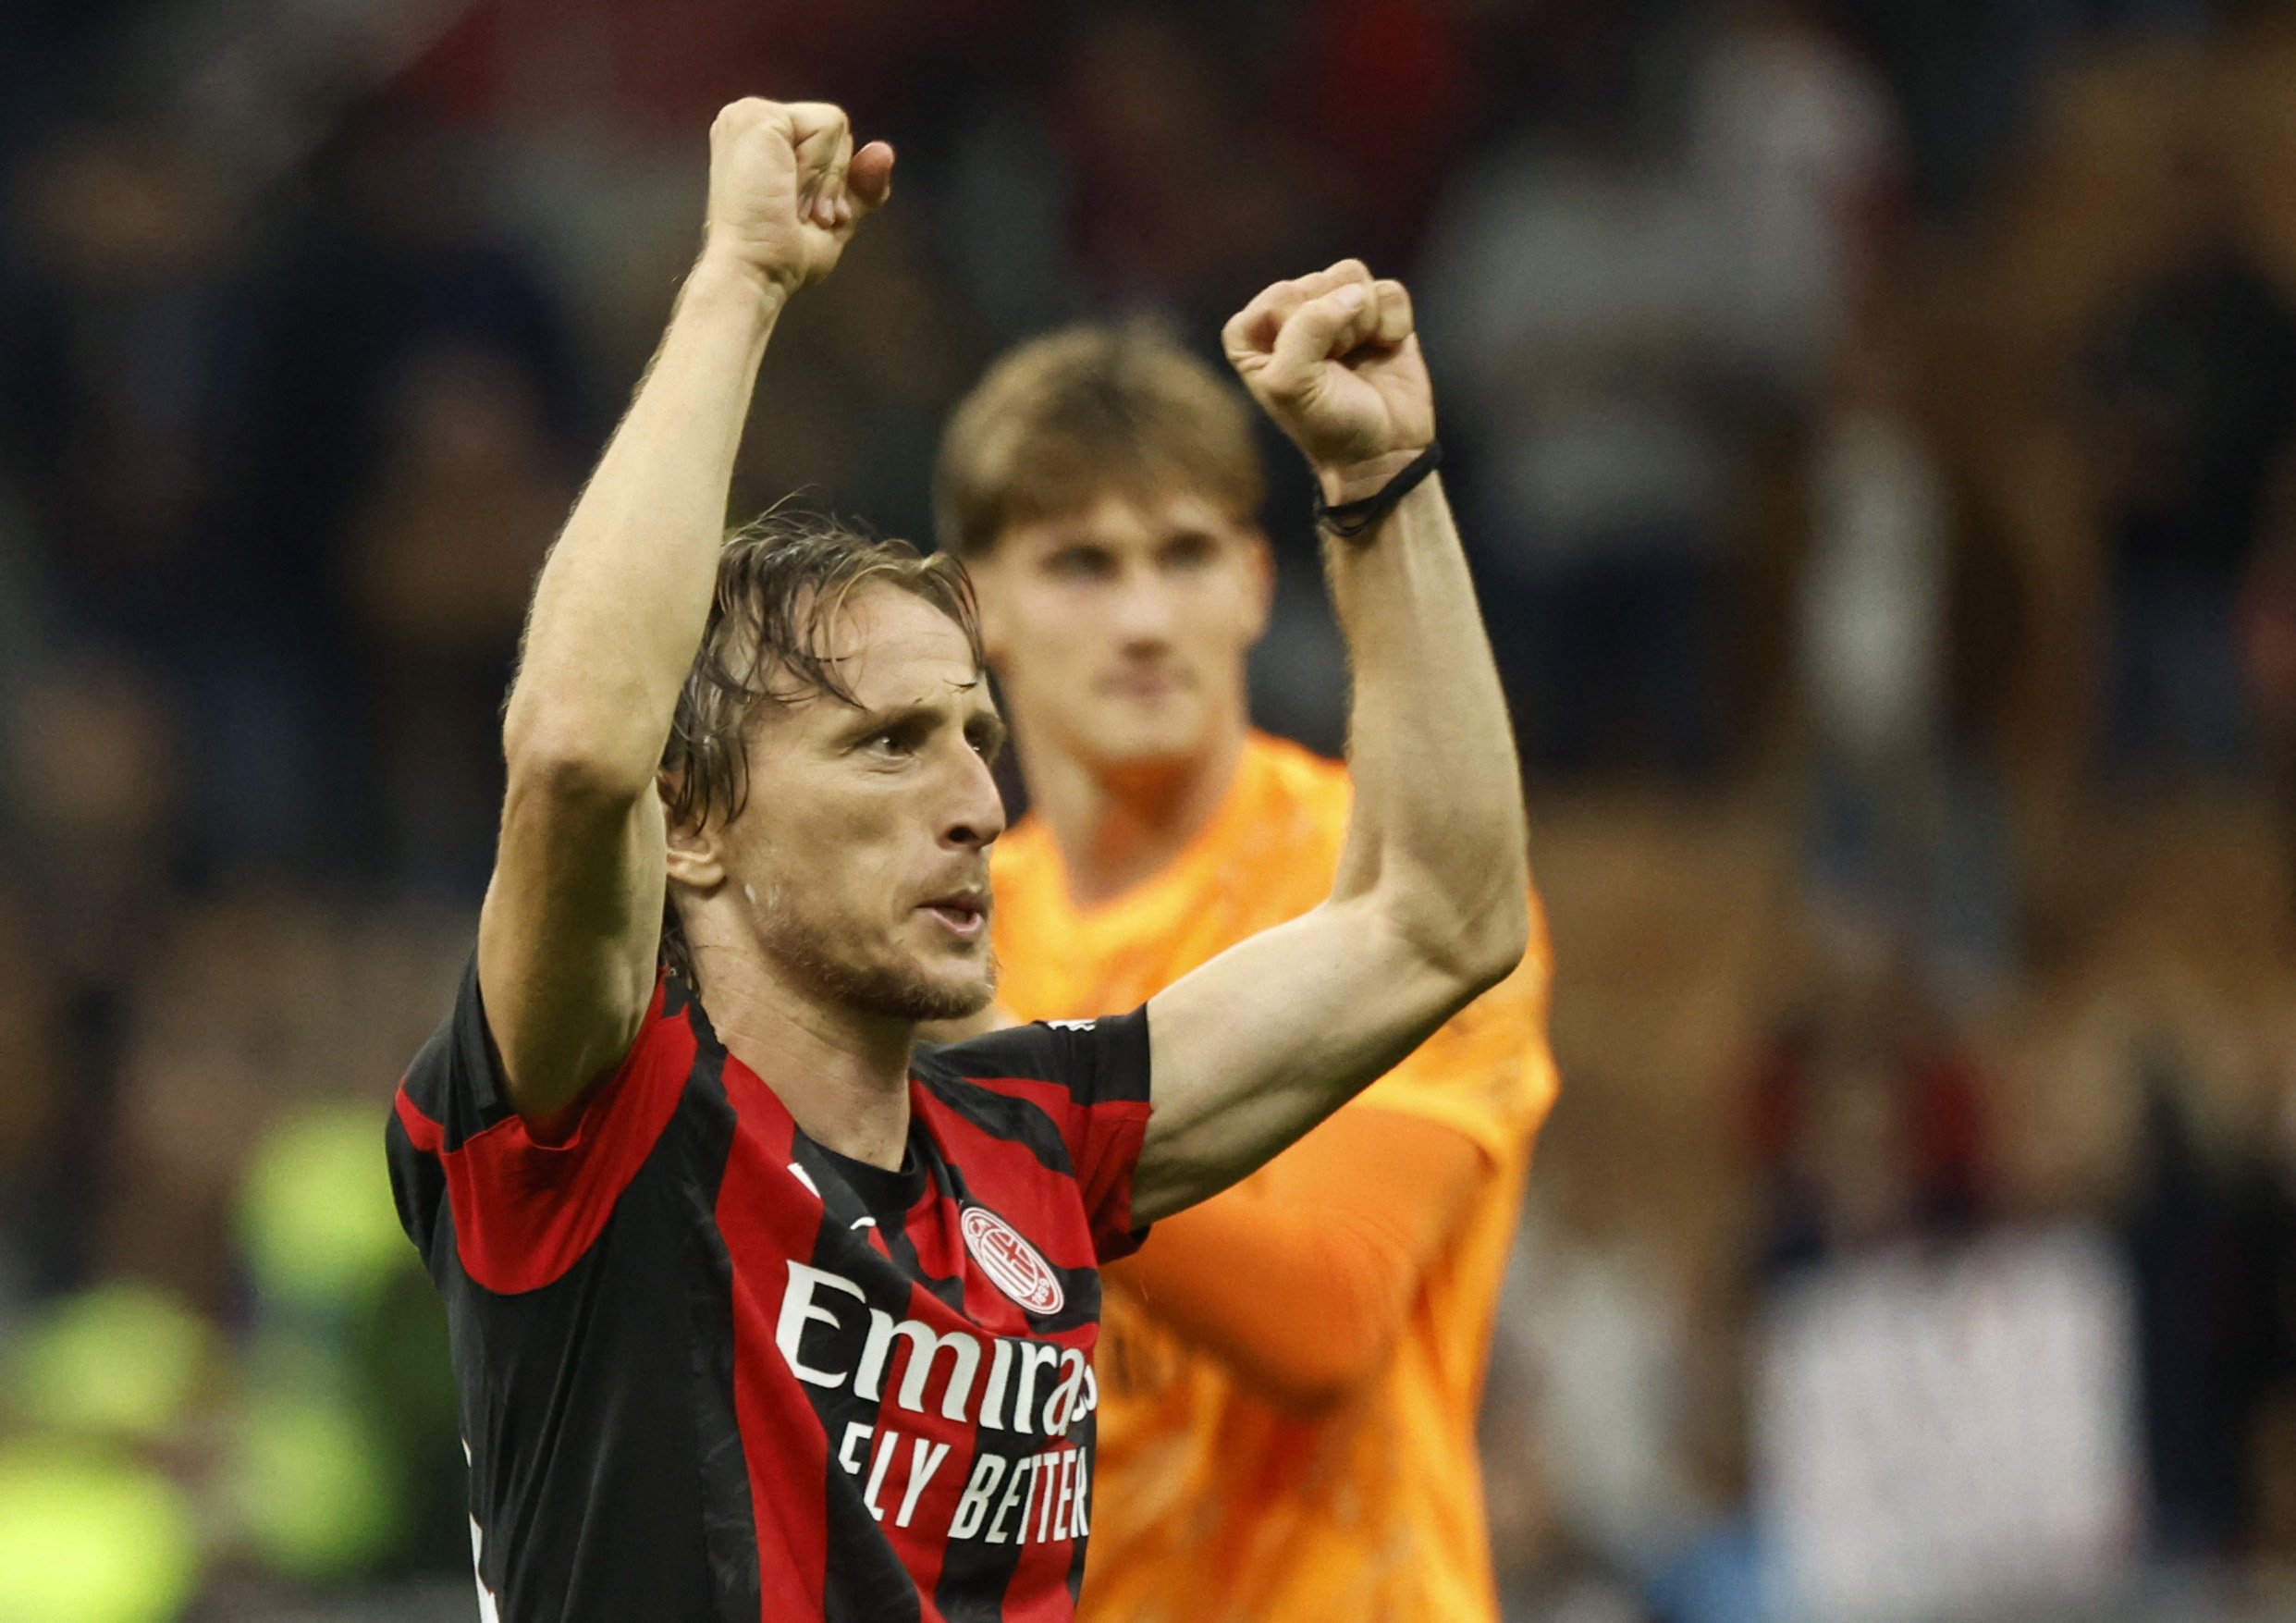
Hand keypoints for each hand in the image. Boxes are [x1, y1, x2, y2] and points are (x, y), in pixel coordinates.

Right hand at [701, 98, 893, 298]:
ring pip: (834, 125)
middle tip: (797, 213)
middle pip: (835, 129)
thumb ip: (859, 186)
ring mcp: (749, 114)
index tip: (804, 217)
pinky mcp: (758, 116)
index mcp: (758, 139)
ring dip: (825, 179)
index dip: (831, 181)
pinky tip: (788, 191)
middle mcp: (748, 119)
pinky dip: (820, 169)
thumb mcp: (832, 219)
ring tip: (791, 206)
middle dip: (830, 180)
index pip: (827, 138)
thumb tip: (885, 152)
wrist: (754, 272)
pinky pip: (829, 126)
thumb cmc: (781, 257)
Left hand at [1222, 260, 1434, 502]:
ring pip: (1352, 278)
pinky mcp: (1379, 313)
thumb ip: (1307, 328)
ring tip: (1357, 356)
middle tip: (1336, 368)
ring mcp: (1336, 311)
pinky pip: (1389, 291)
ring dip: (1363, 322)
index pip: (1279, 295)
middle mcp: (1291, 314)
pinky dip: (1393, 323)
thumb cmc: (1327, 425)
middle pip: (1318, 282)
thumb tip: (1353, 293)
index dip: (1301, 331)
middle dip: (1334, 327)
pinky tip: (1384, 349)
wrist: (1382, 453)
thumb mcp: (1292, 384)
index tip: (1307, 369)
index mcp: (1253, 333)